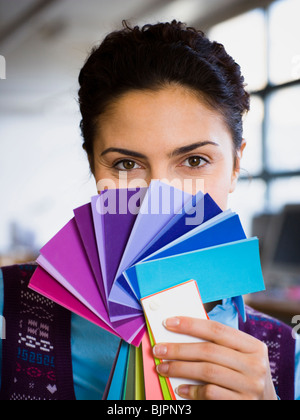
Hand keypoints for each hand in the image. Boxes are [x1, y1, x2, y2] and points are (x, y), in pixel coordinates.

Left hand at [153, 317, 276, 399]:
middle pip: (209, 351)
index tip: (169, 323)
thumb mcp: (240, 356)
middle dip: (179, 349)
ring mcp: (250, 386)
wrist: (266, 406)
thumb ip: (219, 345)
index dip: (191, 324)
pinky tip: (180, 388)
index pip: (217, 329)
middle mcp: (255, 364)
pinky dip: (192, 390)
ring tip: (163, 368)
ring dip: (180, 369)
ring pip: (207, 372)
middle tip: (159, 350)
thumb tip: (181, 333)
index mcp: (253, 346)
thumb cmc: (245, 375)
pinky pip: (210, 393)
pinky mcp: (242, 404)